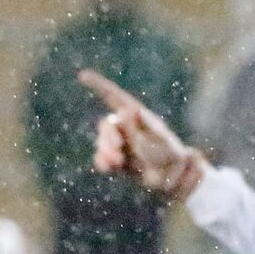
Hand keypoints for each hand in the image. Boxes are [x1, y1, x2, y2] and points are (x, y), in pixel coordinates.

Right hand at [81, 69, 207, 200]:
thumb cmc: (169, 154)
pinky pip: (102, 158)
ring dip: (106, 152)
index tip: (83, 76)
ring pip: (102, 142)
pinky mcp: (116, 159)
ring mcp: (120, 143)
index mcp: (136, 115)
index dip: (98, 85)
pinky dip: (102, 162)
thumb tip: (125, 110)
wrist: (171, 177)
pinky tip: (109, 167)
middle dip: (108, 139)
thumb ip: (139, 126)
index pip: (114, 96)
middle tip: (118, 155)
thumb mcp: (157, 139)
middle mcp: (125, 127)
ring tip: (117, 163)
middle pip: (106, 126)